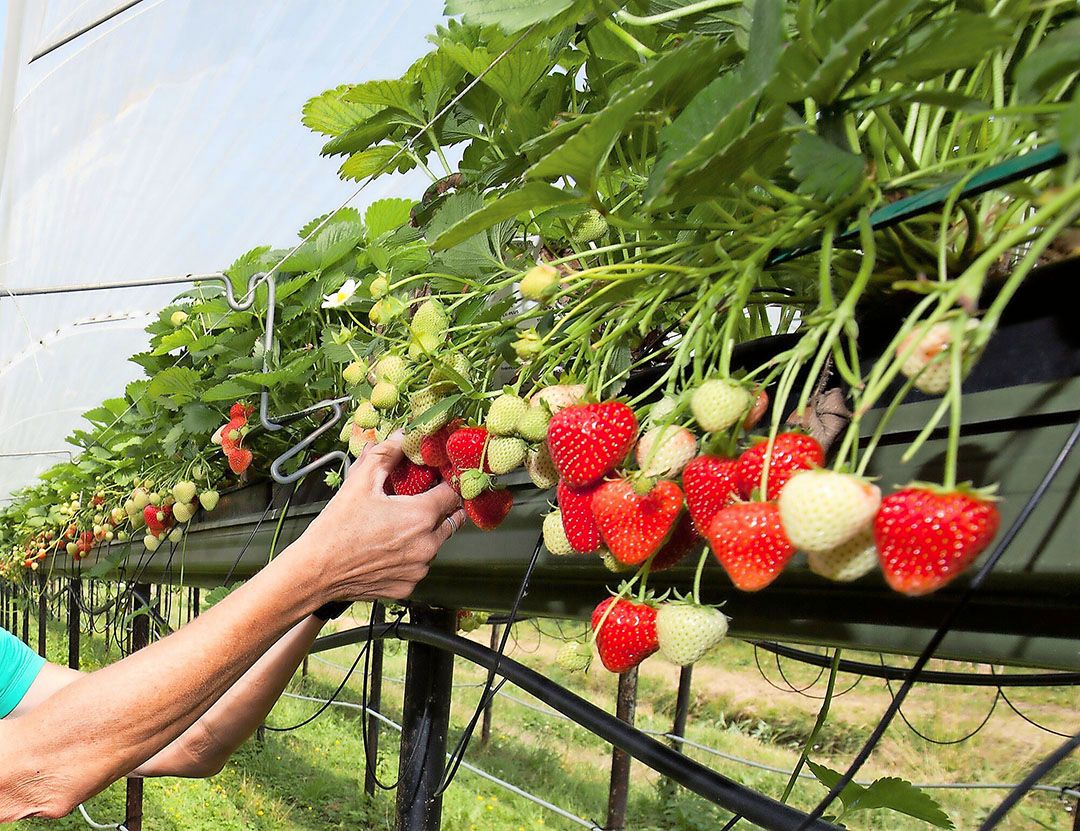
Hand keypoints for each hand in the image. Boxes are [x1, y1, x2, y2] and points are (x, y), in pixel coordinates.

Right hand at [298, 431, 463, 600]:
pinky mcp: (408, 586)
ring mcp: (418, 569)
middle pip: (451, 521)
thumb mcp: (360, 482)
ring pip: (435, 545)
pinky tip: (390, 548)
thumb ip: (386, 454)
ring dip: (426, 534)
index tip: (441, 479)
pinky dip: (411, 557)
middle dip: (442, 509)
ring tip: (400, 525)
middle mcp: (426, 545)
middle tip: (426, 500)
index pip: (453, 495)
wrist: (316, 571)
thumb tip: (403, 437)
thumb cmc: (337, 528)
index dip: (449, 484)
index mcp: (420, 516)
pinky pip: (418, 566)